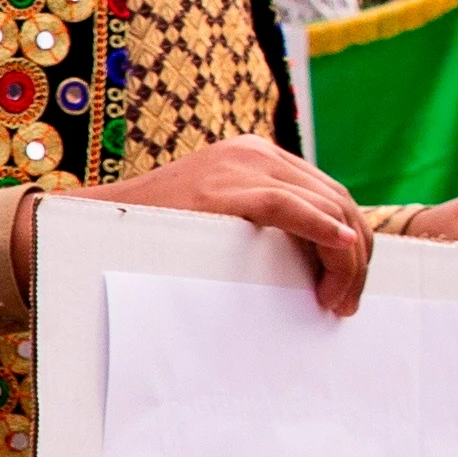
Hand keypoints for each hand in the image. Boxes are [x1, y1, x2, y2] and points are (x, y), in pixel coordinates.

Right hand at [74, 133, 374, 312]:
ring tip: (336, 301)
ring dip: (344, 260)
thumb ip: (263, 222)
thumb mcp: (222, 216)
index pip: (332, 195)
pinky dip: (323, 229)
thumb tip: (317, 260)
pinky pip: (290, 207)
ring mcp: (241, 164)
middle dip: (356, 257)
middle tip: (348, 304)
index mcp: (259, 157)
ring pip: (325, 206)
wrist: (100, 224)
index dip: (354, 243)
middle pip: (338, 200)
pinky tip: (343, 250)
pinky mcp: (225, 187)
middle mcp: (256, 152)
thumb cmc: (160, 234)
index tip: (348, 288)